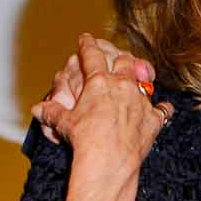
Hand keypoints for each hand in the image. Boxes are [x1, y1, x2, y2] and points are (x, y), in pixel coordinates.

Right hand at [33, 32, 153, 144]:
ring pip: (144, 82)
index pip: (92, 55)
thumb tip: (38, 109)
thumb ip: (52, 112)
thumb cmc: (84, 140)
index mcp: (99, 82)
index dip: (87, 44)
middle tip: (116, 56)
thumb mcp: (64, 124)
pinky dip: (161, 109)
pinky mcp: (153, 120)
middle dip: (119, 57)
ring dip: (140, 79)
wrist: (108, 162)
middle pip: (124, 62)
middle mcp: (123, 86)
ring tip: (139, 79)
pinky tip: (161, 109)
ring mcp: (141, 101)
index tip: (86, 38)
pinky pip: (162, 110)